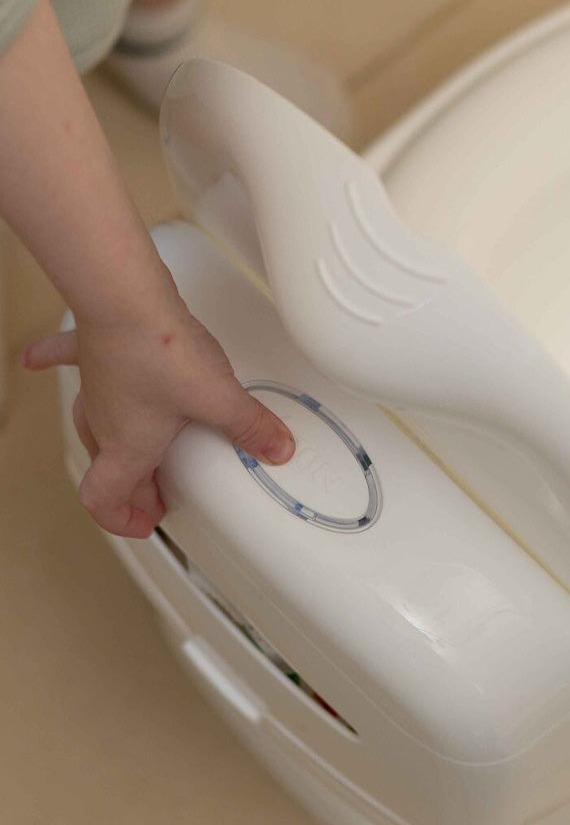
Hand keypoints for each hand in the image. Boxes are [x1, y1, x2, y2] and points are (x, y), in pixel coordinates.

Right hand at [23, 295, 294, 538]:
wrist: (126, 300)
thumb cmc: (159, 352)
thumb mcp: (219, 398)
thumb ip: (251, 427)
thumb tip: (277, 448)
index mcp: (127, 445)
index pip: (104, 499)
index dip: (121, 519)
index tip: (146, 523)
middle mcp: (103, 422)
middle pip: (110, 467)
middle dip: (134, 487)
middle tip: (158, 495)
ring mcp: (95, 388)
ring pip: (93, 425)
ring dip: (110, 443)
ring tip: (133, 451)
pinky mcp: (93, 352)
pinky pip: (65, 360)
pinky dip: (53, 363)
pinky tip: (38, 360)